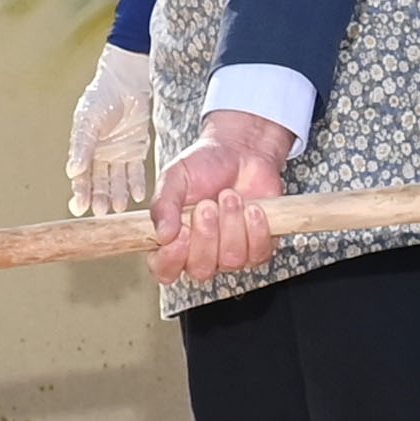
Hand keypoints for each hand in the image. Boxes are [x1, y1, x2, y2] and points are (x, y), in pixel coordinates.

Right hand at [66, 45, 155, 214]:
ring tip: (118, 207)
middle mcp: (100, 155)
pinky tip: (137, 196)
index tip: (79, 207)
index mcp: (84, 149)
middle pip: (98, 182)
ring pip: (116, 180)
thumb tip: (72, 171)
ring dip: (117, 194)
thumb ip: (82, 147)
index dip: (80, 191)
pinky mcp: (136, 150)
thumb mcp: (88, 122)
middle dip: (99, 197)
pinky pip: (135, 171)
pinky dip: (135, 183)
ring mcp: (118, 154)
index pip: (81, 176)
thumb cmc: (101, 98)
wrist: (126, 82)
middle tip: (100, 211)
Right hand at [150, 111, 293, 284]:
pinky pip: (258, 253)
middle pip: (200, 269)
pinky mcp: (258, 248)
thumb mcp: (174, 178)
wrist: (241, 151)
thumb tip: (161, 235)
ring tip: (230, 196)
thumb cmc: (205, 165)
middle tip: (207, 205)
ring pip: (231, 260)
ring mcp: (230, 253)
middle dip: (206, 235)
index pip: (164, 270)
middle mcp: (201, 252)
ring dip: (231, 224)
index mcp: (173, 240)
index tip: (180, 232)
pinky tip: (253, 207)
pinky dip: (255, 227)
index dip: (171, 259)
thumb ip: (163, 205)